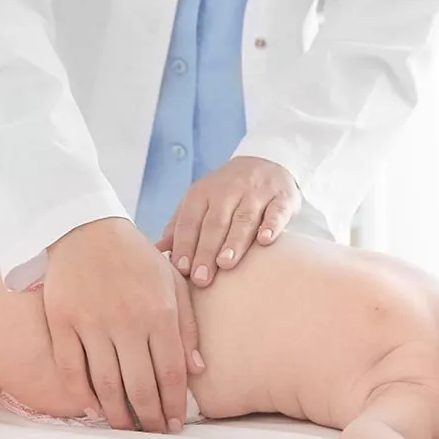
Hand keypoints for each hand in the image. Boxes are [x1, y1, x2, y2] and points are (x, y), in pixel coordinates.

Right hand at [42, 218, 202, 432]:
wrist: (86, 229)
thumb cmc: (136, 258)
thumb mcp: (172, 282)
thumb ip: (187, 325)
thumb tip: (197, 371)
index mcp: (159, 312)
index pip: (171, 372)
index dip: (174, 404)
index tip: (175, 425)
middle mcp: (127, 321)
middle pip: (140, 385)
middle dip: (150, 417)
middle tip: (154, 434)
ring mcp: (92, 323)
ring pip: (106, 383)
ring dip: (117, 414)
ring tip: (127, 430)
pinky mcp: (63, 322)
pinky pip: (72, 369)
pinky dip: (82, 395)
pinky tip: (94, 409)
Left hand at [155, 156, 300, 287]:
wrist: (266, 161)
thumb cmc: (226, 192)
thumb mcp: (199, 202)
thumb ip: (180, 226)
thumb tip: (157, 251)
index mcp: (203, 193)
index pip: (190, 220)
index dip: (186, 244)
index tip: (182, 269)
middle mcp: (228, 190)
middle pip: (215, 222)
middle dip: (207, 250)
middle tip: (202, 278)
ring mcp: (257, 192)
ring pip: (244, 218)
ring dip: (234, 241)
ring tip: (226, 263)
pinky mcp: (282, 197)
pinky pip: (276, 211)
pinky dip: (271, 225)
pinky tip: (265, 241)